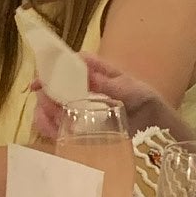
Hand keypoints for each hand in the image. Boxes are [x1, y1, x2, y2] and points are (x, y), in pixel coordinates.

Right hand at [32, 53, 178, 139]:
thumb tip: (85, 74)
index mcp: (93, 72)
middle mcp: (80, 87)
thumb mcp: (131, 89)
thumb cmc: (144, 100)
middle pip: (51, 86)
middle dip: (46, 95)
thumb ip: (109, 83)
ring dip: (44, 112)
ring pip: (47, 106)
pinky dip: (48, 128)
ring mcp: (76, 107)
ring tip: (54, 121)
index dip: (50, 69)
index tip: (39, 81)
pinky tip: (54, 132)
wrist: (156, 126)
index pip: (66, 64)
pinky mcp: (76, 127)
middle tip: (50, 104)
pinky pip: (54, 126)